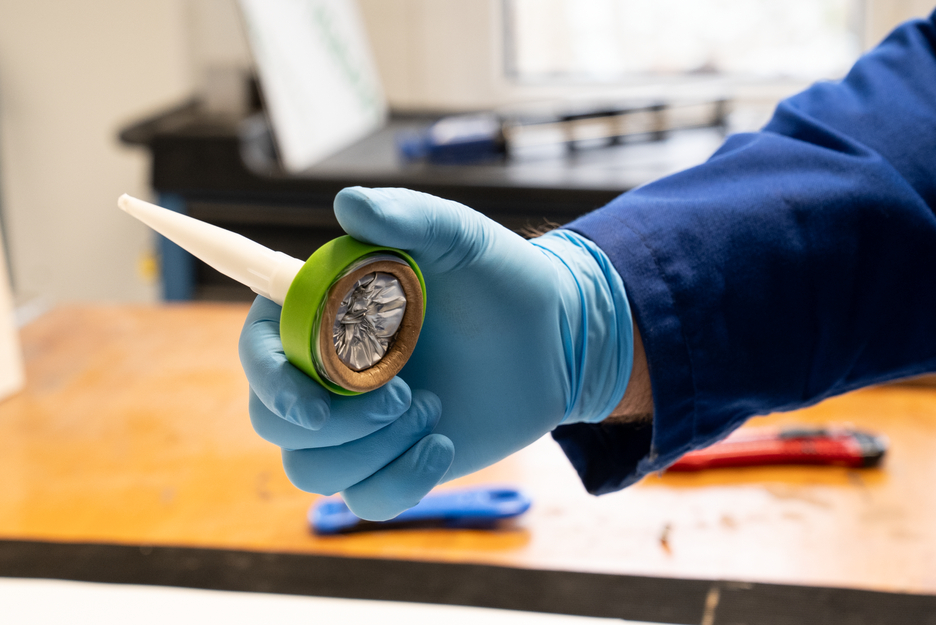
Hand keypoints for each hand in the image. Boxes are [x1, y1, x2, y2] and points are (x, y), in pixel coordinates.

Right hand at [239, 187, 633, 519]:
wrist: (555, 339)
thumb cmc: (500, 279)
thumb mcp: (458, 237)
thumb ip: (407, 217)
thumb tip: (346, 203)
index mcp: (326, 314)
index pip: (259, 349)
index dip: (268, 378)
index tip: (312, 403)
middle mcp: (329, 371)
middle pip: (272, 420)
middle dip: (332, 424)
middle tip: (401, 396)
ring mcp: (358, 423)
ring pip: (312, 470)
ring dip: (371, 450)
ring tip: (433, 410)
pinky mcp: (392, 461)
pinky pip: (365, 500)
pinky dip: (400, 482)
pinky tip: (442, 445)